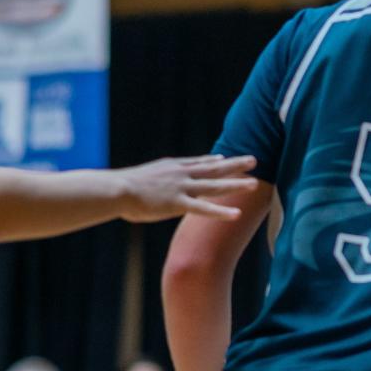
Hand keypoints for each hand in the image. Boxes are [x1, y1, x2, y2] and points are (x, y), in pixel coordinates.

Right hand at [118, 153, 256, 222]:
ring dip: (235, 184)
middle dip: (234, 164)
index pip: (197, 162)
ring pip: (215, 185)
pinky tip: (236, 214)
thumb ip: (151, 180)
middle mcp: (181, 174)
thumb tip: (146, 183)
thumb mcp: (141, 178)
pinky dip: (221, 211)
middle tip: (253, 160)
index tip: (224, 156)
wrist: (116, 189)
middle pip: (213, 168)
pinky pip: (204, 208)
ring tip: (254, 183)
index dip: (213, 159)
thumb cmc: (121, 188)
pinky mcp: (178, 204)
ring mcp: (182, 188)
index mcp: (172, 167)